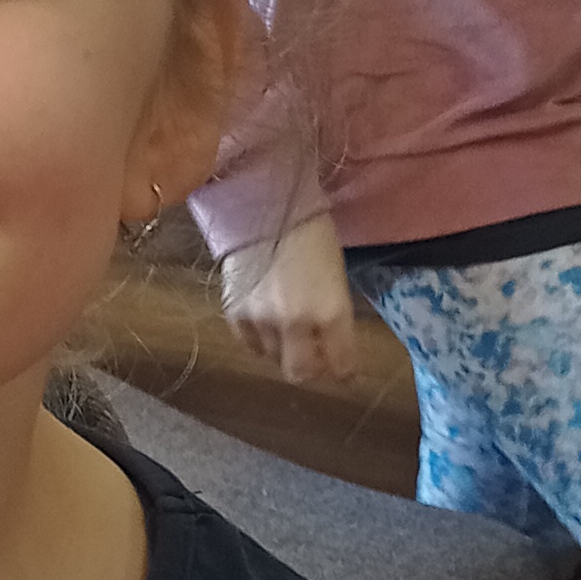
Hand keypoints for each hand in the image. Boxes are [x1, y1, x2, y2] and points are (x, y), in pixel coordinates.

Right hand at [220, 213, 364, 389]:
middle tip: (314, 359)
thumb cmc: (311, 234)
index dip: (344, 371)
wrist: (265, 206)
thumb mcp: (336, 277)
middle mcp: (297, 324)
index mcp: (332, 312)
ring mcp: (262, 321)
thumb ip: (334, 317)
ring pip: (273, 359)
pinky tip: (265, 322)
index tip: (345, 370)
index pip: (341, 365)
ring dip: (283, 350)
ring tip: (287, 329)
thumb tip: (329, 345)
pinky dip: (259, 339)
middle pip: (301, 373)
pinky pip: (249, 343)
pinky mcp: (235, 314)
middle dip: (311, 370)